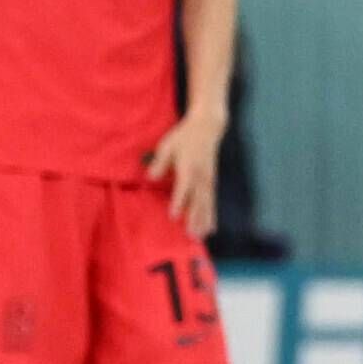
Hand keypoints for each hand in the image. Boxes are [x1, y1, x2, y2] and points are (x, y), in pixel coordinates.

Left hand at [144, 108, 225, 235]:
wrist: (208, 127)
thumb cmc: (184, 136)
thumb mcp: (167, 145)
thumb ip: (159, 162)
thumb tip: (150, 177)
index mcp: (189, 167)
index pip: (183, 188)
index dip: (179, 202)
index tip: (174, 216)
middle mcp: (201, 175)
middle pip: (198, 200)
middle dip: (195, 218)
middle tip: (191, 235)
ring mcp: (208, 179)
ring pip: (207, 204)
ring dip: (204, 221)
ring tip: (201, 236)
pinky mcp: (212, 181)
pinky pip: (212, 201)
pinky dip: (212, 215)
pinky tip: (211, 227)